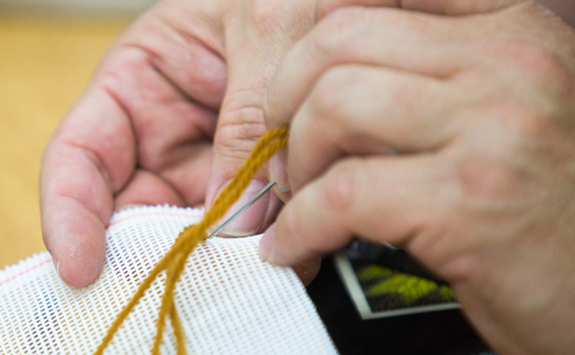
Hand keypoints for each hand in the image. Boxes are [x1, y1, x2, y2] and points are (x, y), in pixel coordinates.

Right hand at [41, 0, 318, 287]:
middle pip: (136, 211)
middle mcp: (168, 131)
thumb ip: (246, 119)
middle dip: (152, 255)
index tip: (82, 267)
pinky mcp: (258, 181)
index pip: (81, 156)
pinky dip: (261, 250)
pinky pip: (250, 227)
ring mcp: (213, 162)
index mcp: (139, 81)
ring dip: (216, 260)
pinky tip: (284, 257)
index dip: (70, 215)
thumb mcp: (263, 32)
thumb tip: (235, 221)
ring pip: (196, 229)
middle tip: (184, 286)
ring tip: (247, 276)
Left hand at [260, 0, 574, 352]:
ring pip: (333, 107)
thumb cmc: (547, 203)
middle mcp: (506, 66)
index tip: (296, 88)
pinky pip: (344, 195)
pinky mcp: (468, 204)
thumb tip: (335, 77)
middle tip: (283, 145)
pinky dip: (302, 224)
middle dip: (287, 98)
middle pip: (339, 40)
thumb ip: (441, 77)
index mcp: (511, 33)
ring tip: (300, 195)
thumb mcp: (509, 112)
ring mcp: (491, 131)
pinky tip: (297, 244)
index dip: (318, 38)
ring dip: (296, 160)